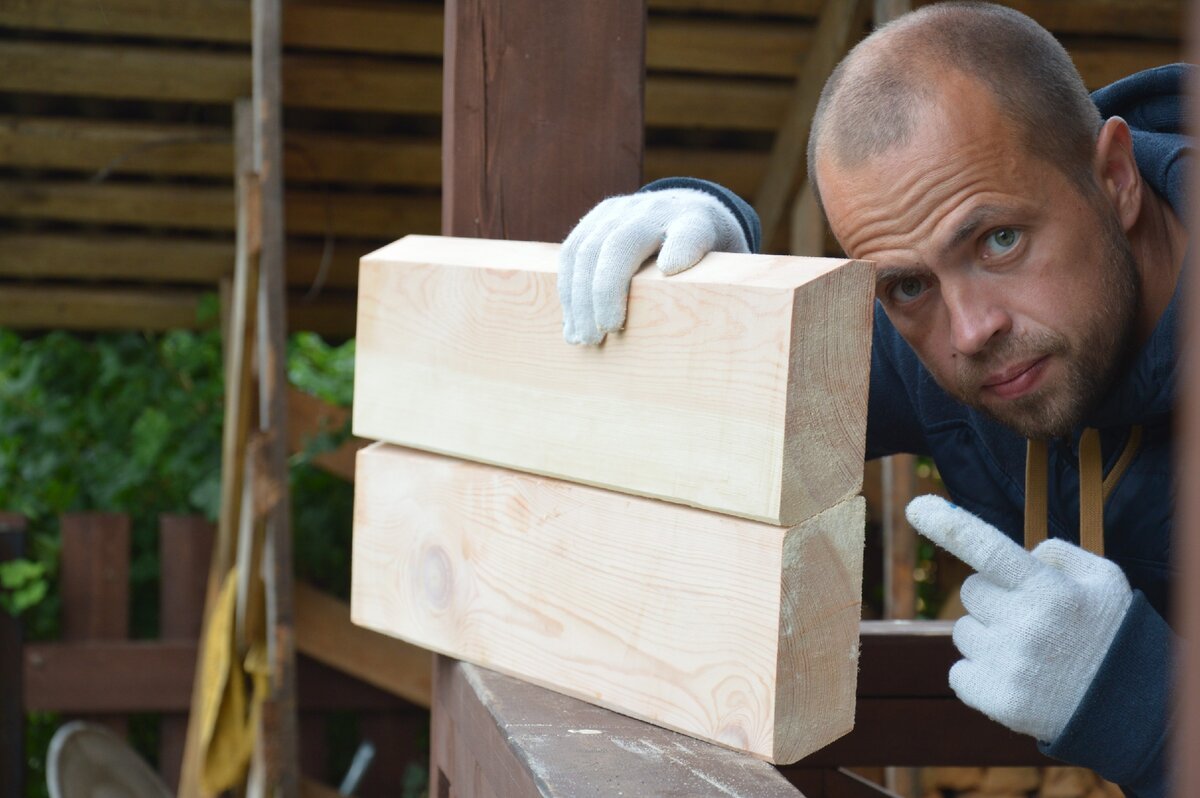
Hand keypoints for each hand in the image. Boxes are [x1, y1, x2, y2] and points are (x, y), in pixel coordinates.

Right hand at [558, 188, 748, 344]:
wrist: (686, 209)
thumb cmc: (709, 255)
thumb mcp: (729, 268)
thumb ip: (726, 290)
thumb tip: (722, 336)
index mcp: (697, 222)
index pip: (691, 231)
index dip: (682, 247)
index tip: (673, 269)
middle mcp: (656, 210)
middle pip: (624, 242)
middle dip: (607, 288)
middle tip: (605, 332)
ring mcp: (621, 210)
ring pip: (589, 248)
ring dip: (580, 297)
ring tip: (584, 338)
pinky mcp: (596, 218)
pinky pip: (572, 252)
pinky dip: (568, 291)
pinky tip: (572, 324)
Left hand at [905, 495, 1132, 742]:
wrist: (1130, 706)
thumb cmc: (1108, 631)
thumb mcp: (1102, 579)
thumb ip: (1057, 553)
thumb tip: (1017, 551)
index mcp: (1050, 590)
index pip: (987, 548)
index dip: (946, 525)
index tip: (916, 506)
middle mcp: (1026, 625)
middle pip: (971, 591)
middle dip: (993, 597)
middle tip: (1032, 618)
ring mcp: (1010, 665)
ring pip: (963, 632)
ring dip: (987, 636)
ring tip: (1031, 653)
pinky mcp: (998, 700)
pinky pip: (958, 672)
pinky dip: (979, 674)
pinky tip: (1017, 678)